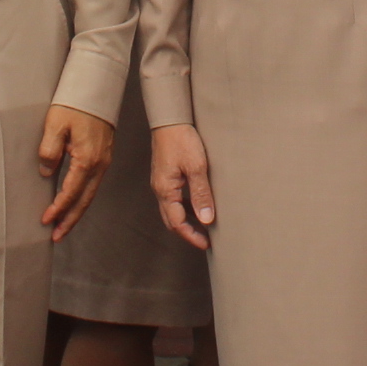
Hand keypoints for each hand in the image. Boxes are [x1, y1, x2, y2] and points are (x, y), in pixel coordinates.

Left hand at [36, 105, 114, 239]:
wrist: (97, 88)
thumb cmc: (75, 104)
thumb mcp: (55, 125)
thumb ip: (49, 151)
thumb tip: (46, 173)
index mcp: (87, 159)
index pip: (70, 192)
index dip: (58, 209)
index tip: (45, 220)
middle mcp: (99, 164)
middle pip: (84, 200)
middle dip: (70, 220)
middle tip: (57, 236)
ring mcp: (104, 161)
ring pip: (90, 194)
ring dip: (77, 212)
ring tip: (64, 226)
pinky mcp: (104, 156)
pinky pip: (93, 184)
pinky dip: (83, 198)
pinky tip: (75, 202)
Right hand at [152, 123, 215, 249]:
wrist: (169, 120)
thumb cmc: (182, 140)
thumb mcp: (196, 167)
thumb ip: (201, 194)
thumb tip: (206, 219)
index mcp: (165, 190)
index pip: (177, 223)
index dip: (191, 236)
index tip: (206, 244)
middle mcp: (160, 189)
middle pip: (171, 220)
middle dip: (187, 232)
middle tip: (205, 240)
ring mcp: (161, 183)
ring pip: (172, 210)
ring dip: (186, 221)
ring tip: (204, 226)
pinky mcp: (165, 176)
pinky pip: (173, 199)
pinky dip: (184, 208)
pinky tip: (197, 205)